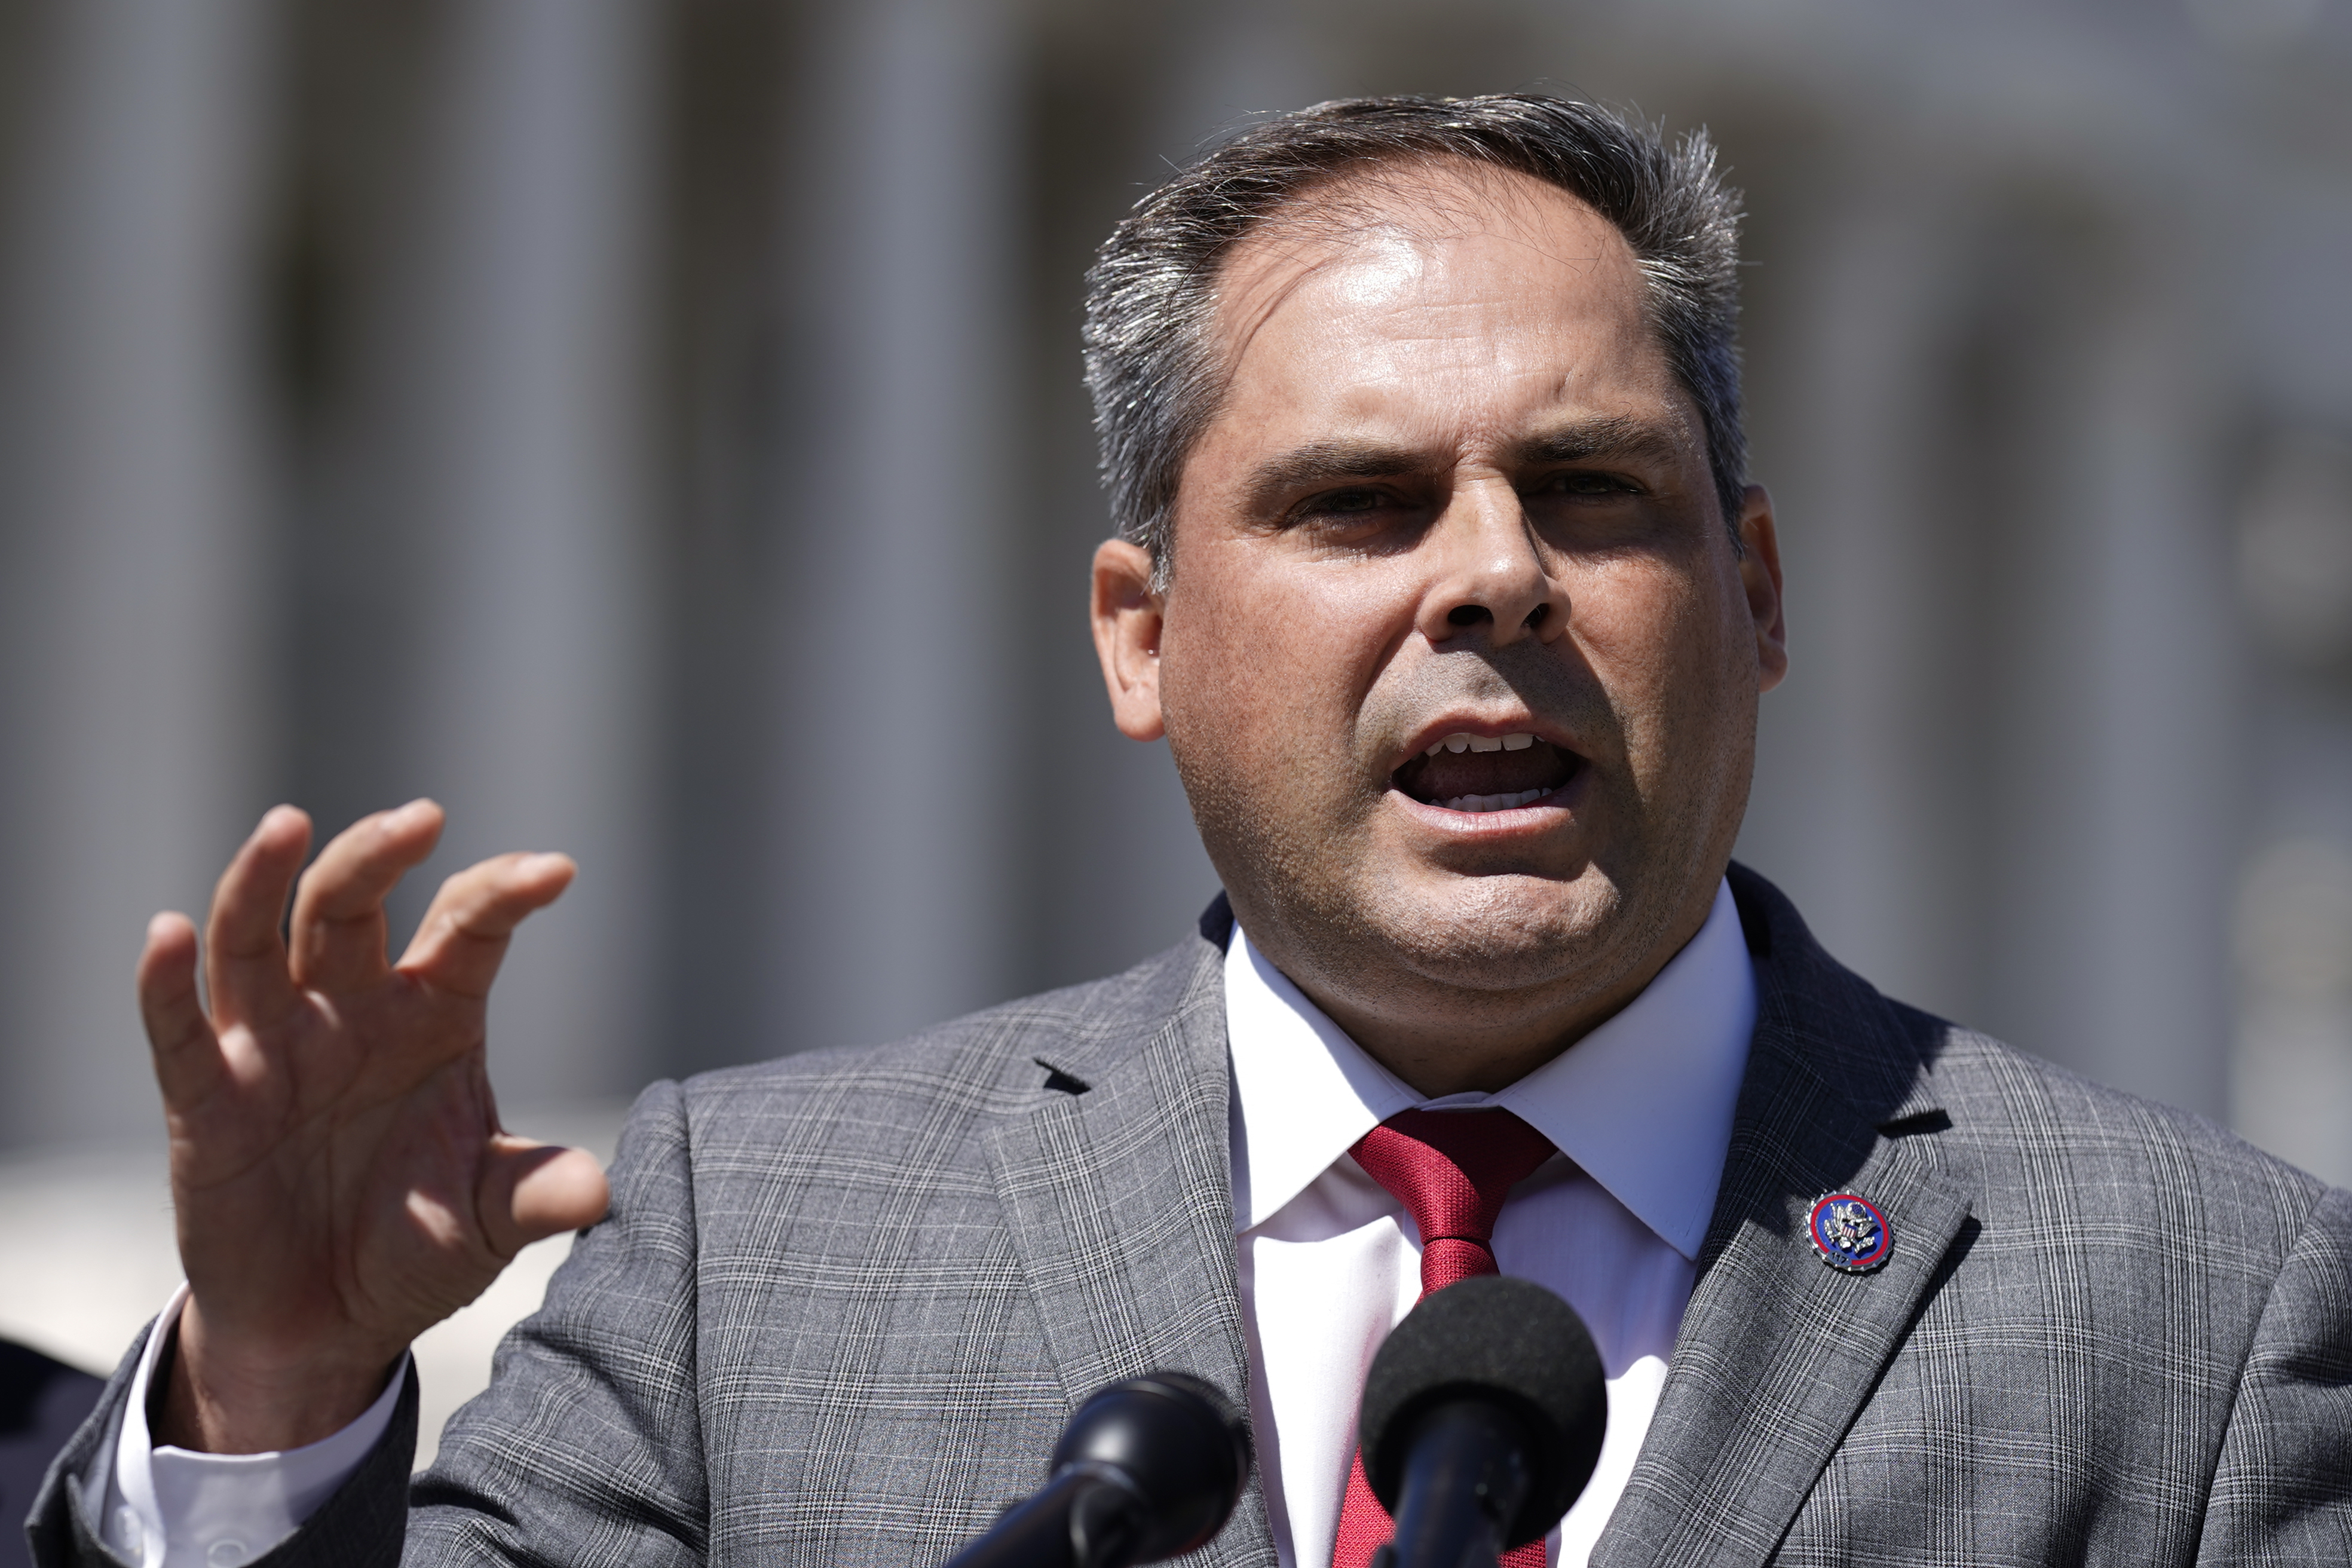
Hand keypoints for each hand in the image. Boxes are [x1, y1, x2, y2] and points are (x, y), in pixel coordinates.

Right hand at [138, 801, 610, 1452]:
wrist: (328, 1327)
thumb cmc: (416, 1247)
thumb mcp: (485, 1222)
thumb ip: (534, 1194)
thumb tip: (602, 1191)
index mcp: (433, 1016)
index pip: (469, 930)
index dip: (505, 894)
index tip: (557, 872)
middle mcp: (351, 1009)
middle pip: (353, 906)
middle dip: (379, 856)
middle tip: (420, 818)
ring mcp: (272, 1045)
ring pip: (258, 938)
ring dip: (266, 880)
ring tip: (289, 825)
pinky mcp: (205, 1099)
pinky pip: (180, 1031)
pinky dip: (165, 983)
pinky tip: (168, 932)